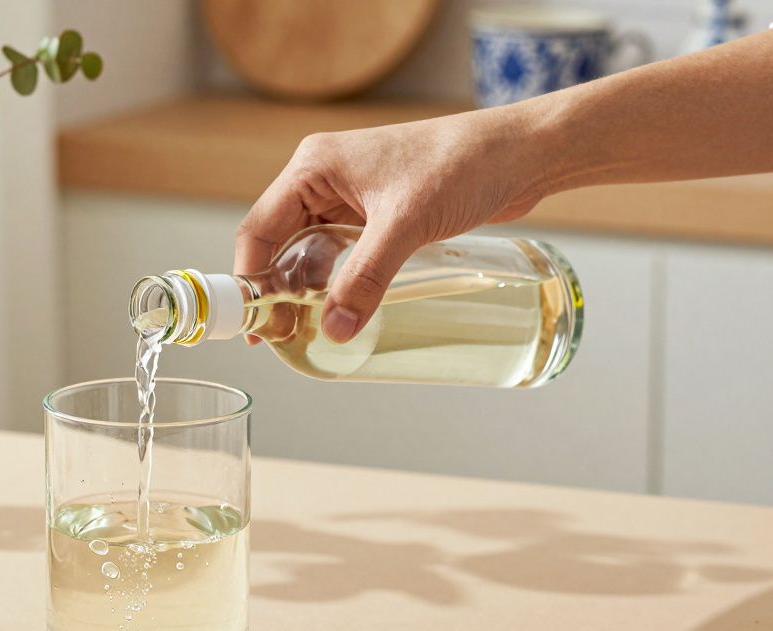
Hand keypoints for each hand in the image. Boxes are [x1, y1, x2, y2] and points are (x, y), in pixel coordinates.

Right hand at [234, 108, 550, 342]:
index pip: (261, 229)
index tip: (255, 323)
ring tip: (308, 331)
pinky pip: (342, 254)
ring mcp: (350, 197)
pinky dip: (337, 283)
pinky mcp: (377, 214)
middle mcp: (323, 179)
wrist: (521, 153)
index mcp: (314, 167)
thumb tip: (333, 330)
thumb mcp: (406, 224)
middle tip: (284, 335)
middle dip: (277, 290)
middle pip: (280, 244)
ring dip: (307, 290)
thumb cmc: (462, 165)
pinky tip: (341, 311)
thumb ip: (366, 278)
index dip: (251, 279)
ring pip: (311, 252)